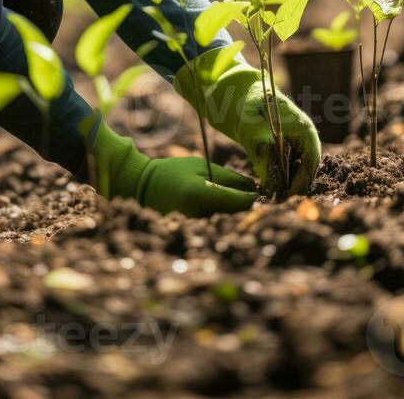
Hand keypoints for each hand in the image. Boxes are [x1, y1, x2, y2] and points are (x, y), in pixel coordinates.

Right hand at [86, 118, 257, 217]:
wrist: (141, 188)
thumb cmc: (173, 173)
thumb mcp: (200, 166)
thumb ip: (228, 177)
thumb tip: (255, 189)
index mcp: (198, 194)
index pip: (237, 202)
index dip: (253, 201)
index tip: (263, 196)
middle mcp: (195, 215)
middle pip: (233, 218)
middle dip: (247, 213)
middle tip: (259, 206)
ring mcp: (190, 230)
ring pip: (224, 228)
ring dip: (235, 221)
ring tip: (242, 211)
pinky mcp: (188, 237)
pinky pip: (212, 233)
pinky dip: (221, 226)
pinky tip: (224, 218)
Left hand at [177, 60, 320, 195]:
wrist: (240, 94)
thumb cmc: (250, 110)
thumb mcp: (254, 137)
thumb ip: (264, 161)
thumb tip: (270, 189)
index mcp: (306, 131)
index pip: (310, 164)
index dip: (299, 183)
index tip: (285, 197)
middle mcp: (307, 137)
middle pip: (307, 168)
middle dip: (293, 185)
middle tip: (277, 200)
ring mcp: (298, 140)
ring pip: (298, 168)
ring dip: (287, 181)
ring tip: (272, 195)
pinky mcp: (288, 144)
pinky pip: (290, 164)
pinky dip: (281, 174)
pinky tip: (269, 183)